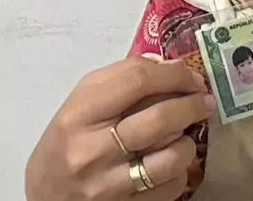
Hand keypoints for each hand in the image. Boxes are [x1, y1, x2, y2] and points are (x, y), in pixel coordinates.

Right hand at [25, 57, 215, 200]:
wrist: (47, 200)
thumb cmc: (68, 145)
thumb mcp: (80, 106)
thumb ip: (121, 79)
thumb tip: (168, 65)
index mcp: (78, 116)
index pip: (137, 81)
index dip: (174, 75)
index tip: (191, 77)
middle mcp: (92, 151)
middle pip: (161, 118)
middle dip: (193, 104)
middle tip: (204, 101)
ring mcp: (108, 185)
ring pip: (173, 155)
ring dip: (187, 142)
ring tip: (183, 136)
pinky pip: (172, 185)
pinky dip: (179, 171)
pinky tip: (169, 164)